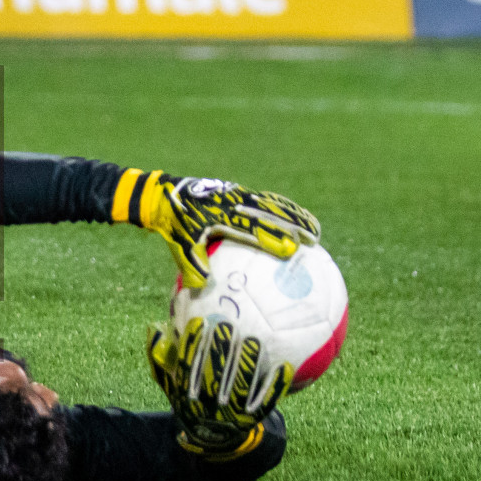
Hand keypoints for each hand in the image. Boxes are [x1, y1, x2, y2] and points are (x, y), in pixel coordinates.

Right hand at [146, 317, 292, 454]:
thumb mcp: (170, 385)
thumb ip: (160, 359)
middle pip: (214, 376)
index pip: (186, 368)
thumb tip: (154, 329)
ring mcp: (230, 414)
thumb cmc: (189, 402)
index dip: (192, 345)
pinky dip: (275, 385)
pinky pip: (266, 402)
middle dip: (220, 350)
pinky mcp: (252, 419)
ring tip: (254, 341)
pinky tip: (284, 366)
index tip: (198, 321)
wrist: (211, 440)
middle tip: (228, 325)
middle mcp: (207, 406)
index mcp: (185, 396)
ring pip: (241, 388)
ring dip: (248, 365)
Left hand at [149, 176, 319, 288]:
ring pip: (273, 204)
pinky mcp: (241, 191)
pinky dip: (284, 208)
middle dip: (293, 225)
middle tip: (314, 240)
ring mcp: (239, 194)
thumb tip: (200, 288)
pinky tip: (297, 218)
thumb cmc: (174, 224)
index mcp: (220, 215)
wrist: (166, 194)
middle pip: (270, 212)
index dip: (271, 239)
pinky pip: (267, 200)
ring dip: (295, 215)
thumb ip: (191, 265)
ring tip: (315, 229)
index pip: (251, 229)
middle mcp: (234, 202)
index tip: (290, 251)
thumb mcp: (179, 244)